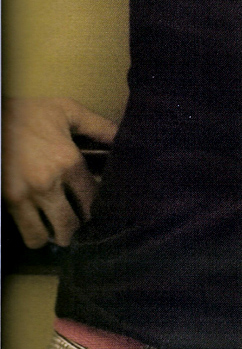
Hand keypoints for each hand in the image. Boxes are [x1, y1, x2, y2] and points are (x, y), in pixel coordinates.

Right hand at [2, 96, 117, 247]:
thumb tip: (124, 137)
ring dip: (57, 236)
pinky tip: (42, 226)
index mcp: (68, 161)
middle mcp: (49, 184)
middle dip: (79, 228)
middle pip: (72, 224)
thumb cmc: (31, 113)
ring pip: (48, 237)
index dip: (99, 207)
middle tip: (81, 223)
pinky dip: (37, 234)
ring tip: (61, 228)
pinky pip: (27, 233)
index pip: (93, 199)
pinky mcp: (9, 202)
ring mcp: (26, 196)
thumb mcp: (68, 111)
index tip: (101, 208)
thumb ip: (98, 127)